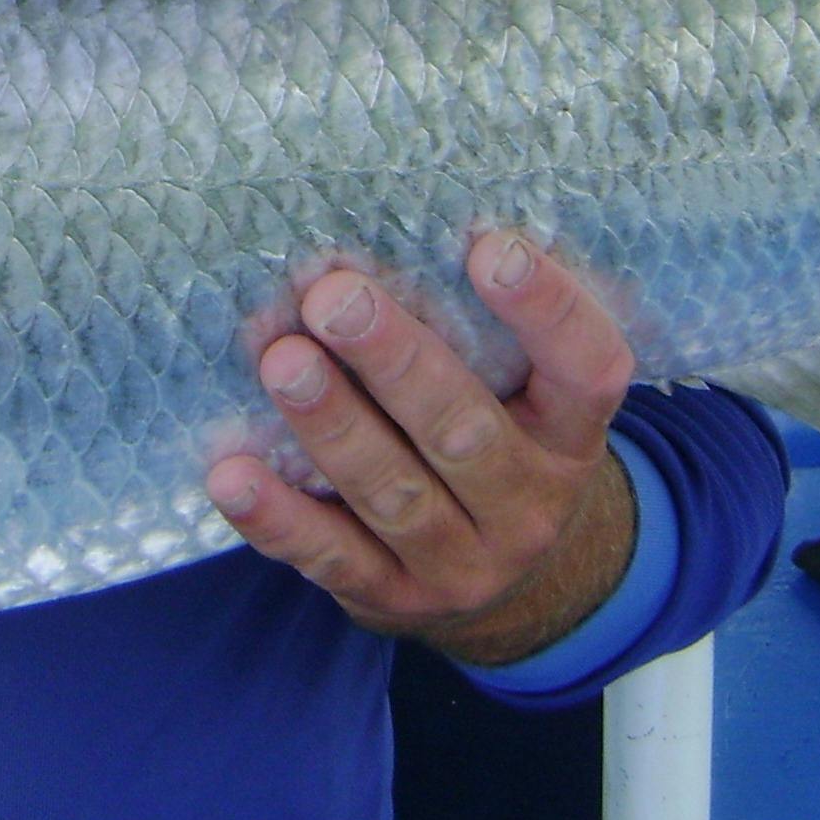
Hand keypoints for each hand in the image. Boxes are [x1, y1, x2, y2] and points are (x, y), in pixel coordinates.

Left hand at [209, 231, 638, 665]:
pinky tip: (232, 474)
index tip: (489, 247)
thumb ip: (489, 331)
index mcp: (570, 436)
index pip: (587, 371)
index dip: (546, 312)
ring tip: (282, 362)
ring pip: (395, 494)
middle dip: (396, 362)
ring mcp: (461, 562)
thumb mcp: (529, 397)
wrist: (516, 596)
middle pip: (465, 432)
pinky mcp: (391, 598)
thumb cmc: (501, 447)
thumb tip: (402, 220)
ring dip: (334, 425)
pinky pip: (331, 558)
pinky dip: (278, 518)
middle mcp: (527, 504)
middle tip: (334, 297)